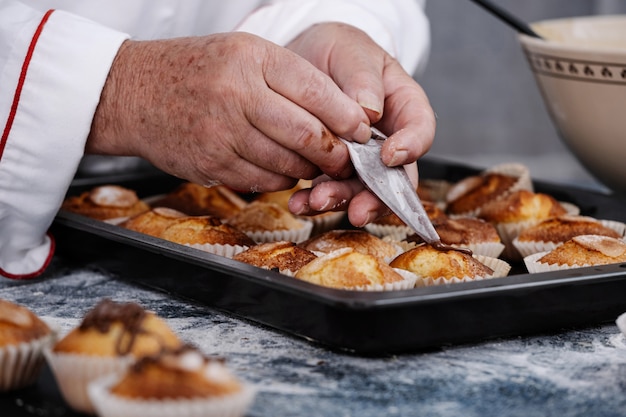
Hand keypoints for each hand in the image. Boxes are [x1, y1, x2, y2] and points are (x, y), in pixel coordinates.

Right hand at [86, 32, 371, 191]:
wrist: (133, 93)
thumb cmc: (197, 69)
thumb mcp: (244, 53)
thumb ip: (290, 79)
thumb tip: (342, 115)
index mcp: (251, 59)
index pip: (316, 92)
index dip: (348, 117)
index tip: (362, 130)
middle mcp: (237, 96)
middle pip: (307, 135)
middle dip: (337, 153)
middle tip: (348, 158)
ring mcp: (222, 135)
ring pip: (288, 164)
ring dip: (310, 169)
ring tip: (316, 163)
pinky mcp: (212, 165)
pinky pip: (263, 181)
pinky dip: (282, 178)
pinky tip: (283, 168)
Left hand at [286, 23, 435, 225]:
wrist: (303, 62)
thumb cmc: (337, 52)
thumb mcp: (351, 51)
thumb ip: (362, 78)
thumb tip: (369, 112)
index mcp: (404, 106)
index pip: (420, 129)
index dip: (411, 147)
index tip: (389, 156)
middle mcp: (388, 140)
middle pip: (393, 176)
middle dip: (374, 196)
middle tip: (356, 209)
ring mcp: (361, 160)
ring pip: (360, 190)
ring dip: (340, 201)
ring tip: (315, 202)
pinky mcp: (332, 170)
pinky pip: (328, 190)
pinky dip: (313, 200)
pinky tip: (297, 203)